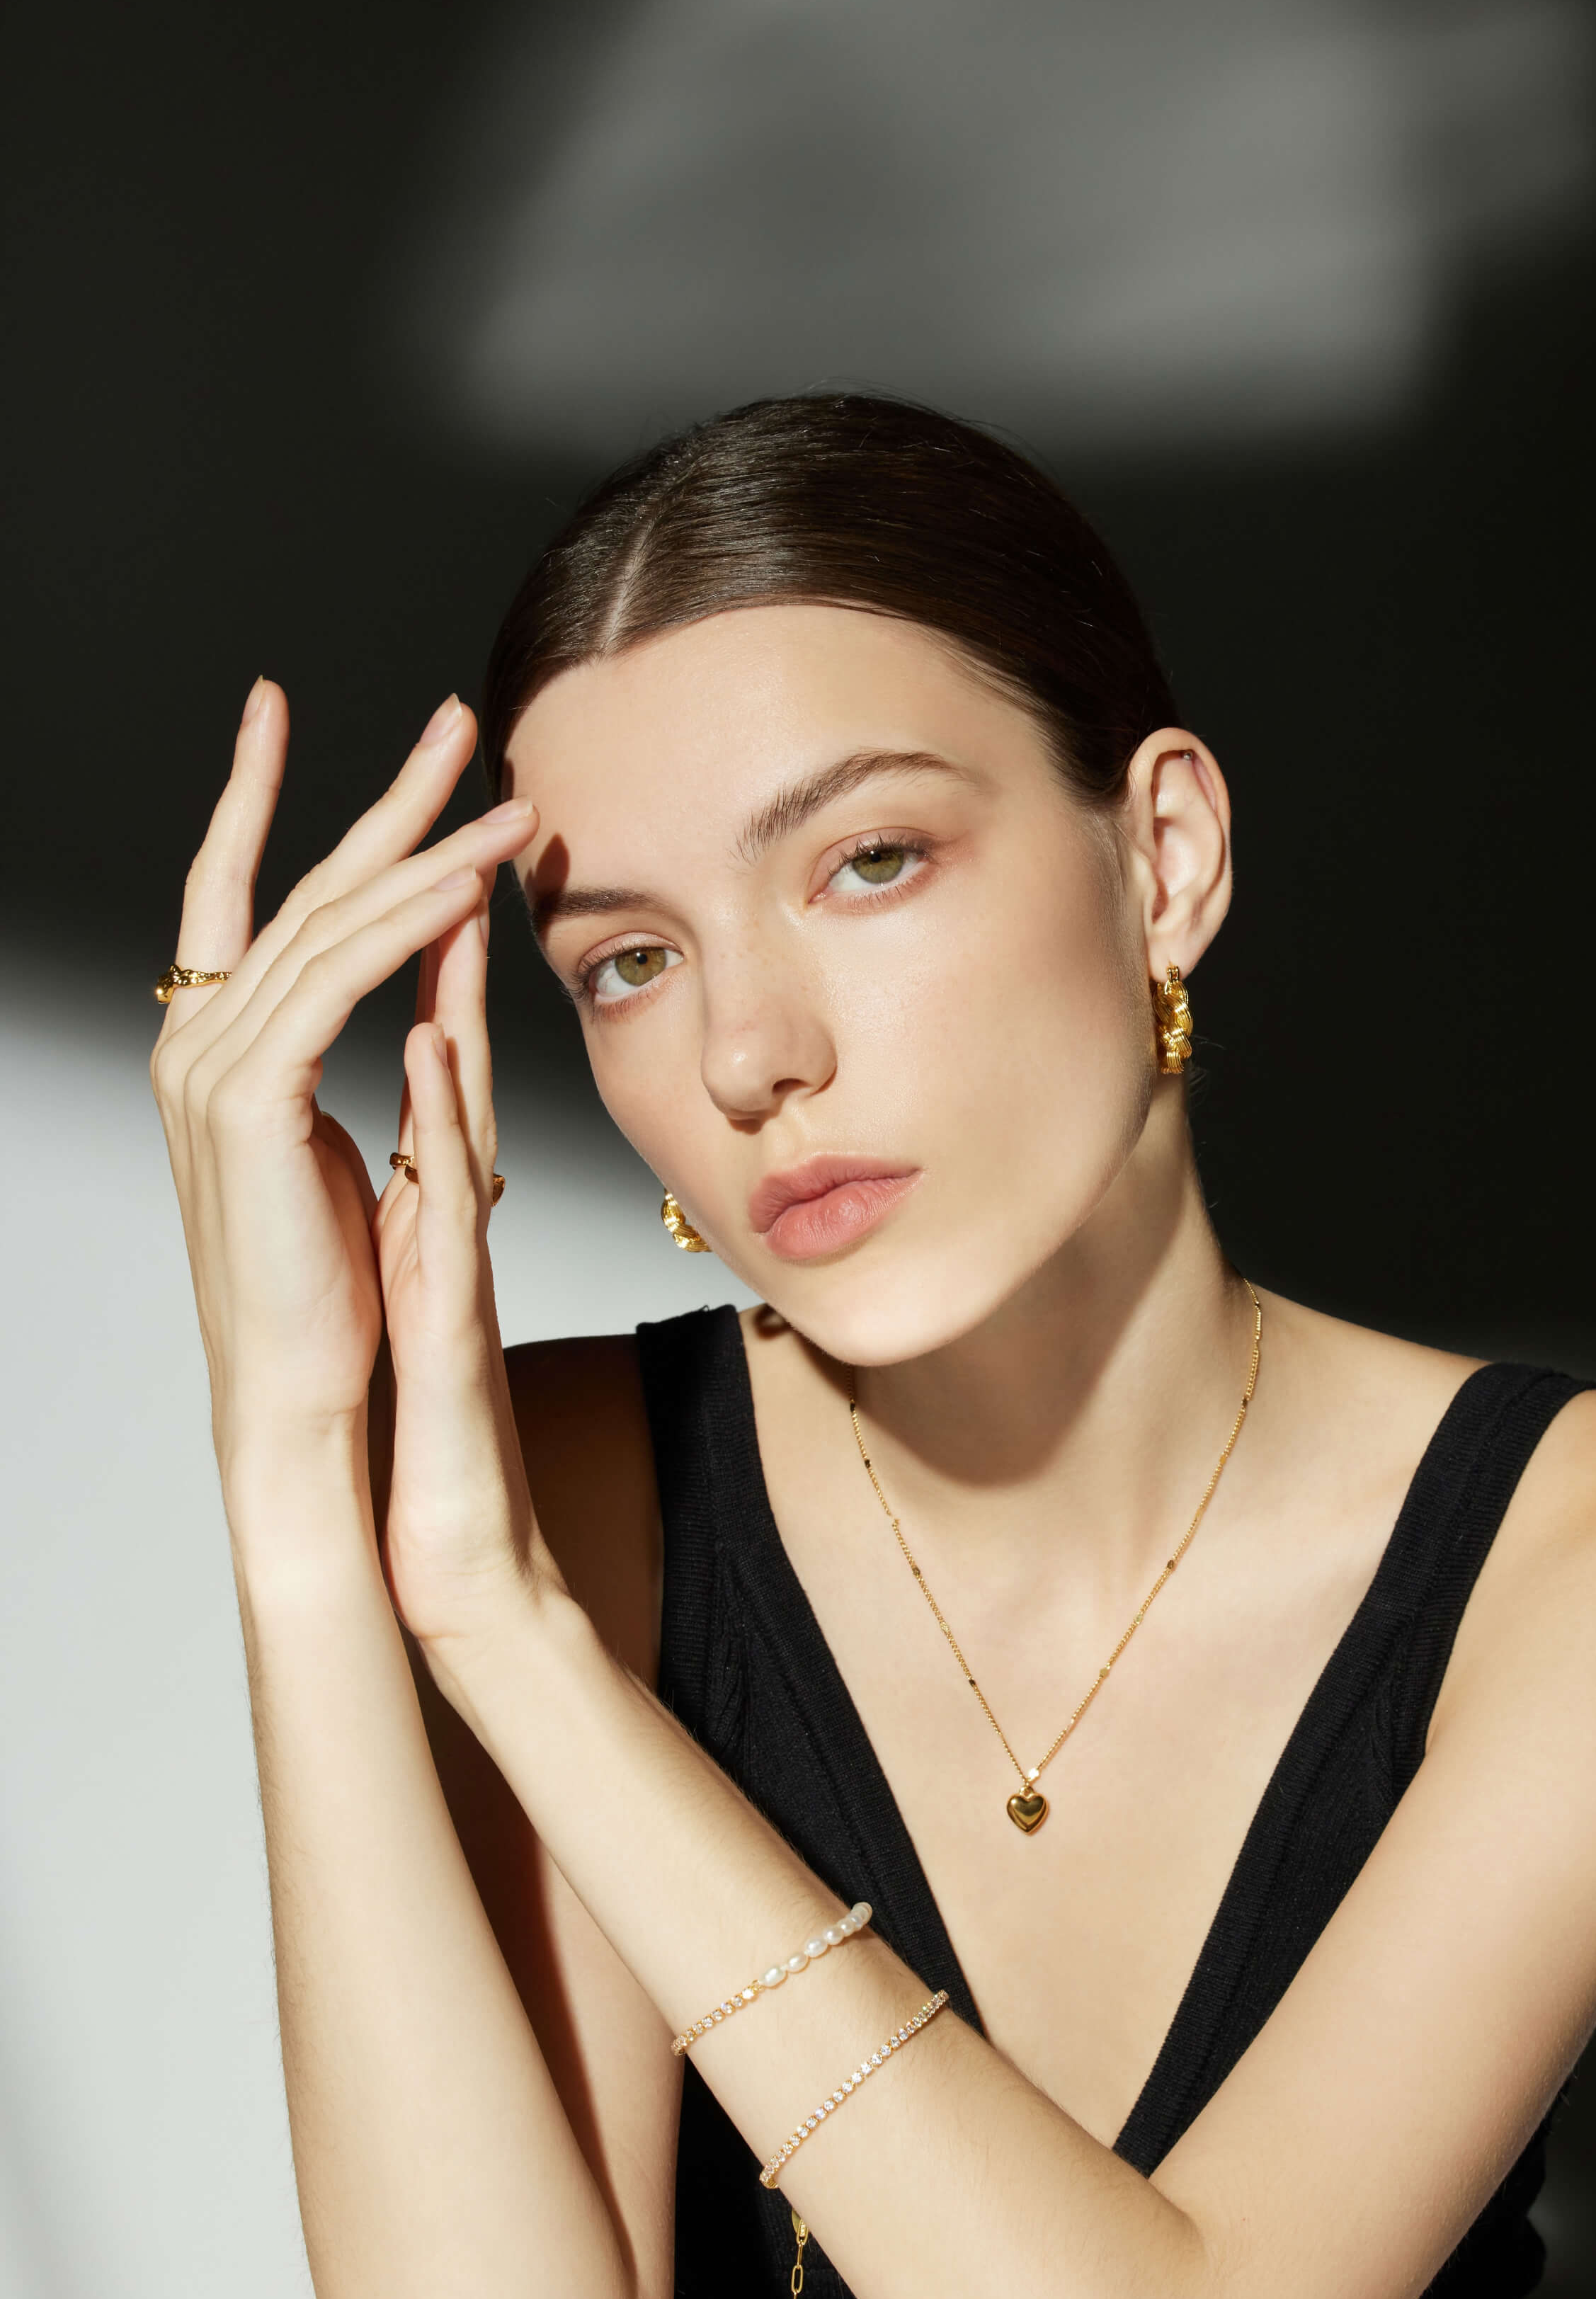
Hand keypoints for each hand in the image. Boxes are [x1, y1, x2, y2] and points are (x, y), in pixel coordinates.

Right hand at [152, 680, 536, 1499]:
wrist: (302, 1389)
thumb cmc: (334, 1290)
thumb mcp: (355, 1147)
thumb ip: (368, 1065)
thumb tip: (417, 1000)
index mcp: (215, 1046)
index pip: (238, 892)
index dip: (259, 795)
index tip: (280, 709)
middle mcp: (196, 1040)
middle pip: (299, 883)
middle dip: (381, 797)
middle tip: (452, 718)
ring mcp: (212, 1066)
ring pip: (330, 924)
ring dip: (425, 853)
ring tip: (505, 799)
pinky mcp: (253, 1098)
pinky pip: (338, 982)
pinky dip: (406, 927)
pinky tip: (465, 886)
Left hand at [373, 882, 566, 1656]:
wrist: (452, 1512)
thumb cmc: (430, 1393)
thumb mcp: (424, 1248)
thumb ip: (428, 1156)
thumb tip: (420, 1059)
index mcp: (430, 1168)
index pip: (430, 1014)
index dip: (427, 908)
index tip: (427, 809)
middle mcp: (449, 1183)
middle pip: (457, 1015)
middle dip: (455, 896)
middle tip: (473, 786)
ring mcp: (455, 1231)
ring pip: (460, 1084)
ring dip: (461, 979)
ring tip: (458, 874)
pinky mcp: (450, 1290)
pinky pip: (443, 1187)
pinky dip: (434, 1113)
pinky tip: (427, 1045)